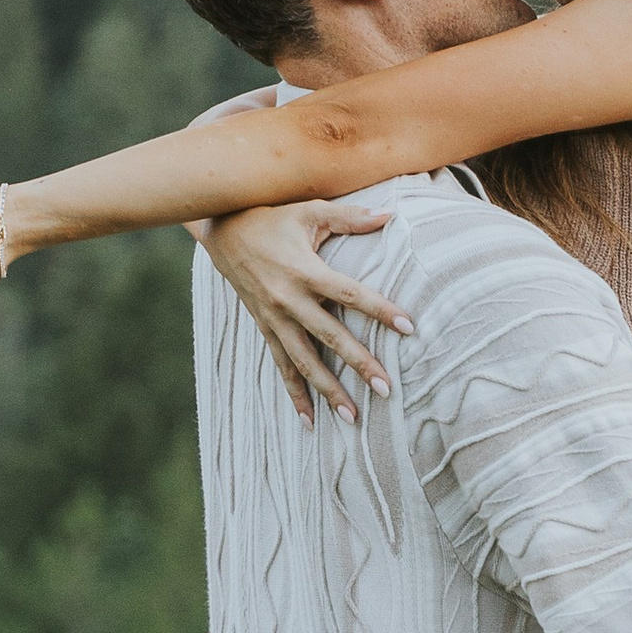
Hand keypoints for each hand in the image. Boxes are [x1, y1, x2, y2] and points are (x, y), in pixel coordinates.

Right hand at [199, 202, 409, 421]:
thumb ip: (349, 217)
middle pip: (330, 337)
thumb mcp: (309, 211)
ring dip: (329, 391)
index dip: (380, 310)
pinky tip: (309, 421)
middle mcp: (288, 301)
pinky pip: (281, 366)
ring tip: (353, 417)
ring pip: (305, 362)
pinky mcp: (265, 329)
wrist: (222, 232)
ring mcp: (274, 319)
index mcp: (304, 271)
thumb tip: (390, 216)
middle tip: (387, 388)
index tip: (409, 327)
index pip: (350, 294)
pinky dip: (295, 394)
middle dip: (359, 364)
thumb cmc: (272, 218)